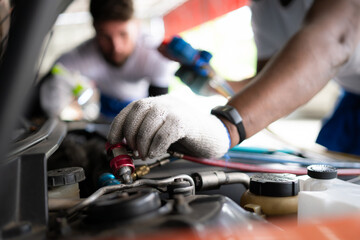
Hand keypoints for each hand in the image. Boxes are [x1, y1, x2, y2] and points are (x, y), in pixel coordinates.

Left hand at [108, 91, 229, 158]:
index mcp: (158, 103)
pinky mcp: (186, 121)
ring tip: (144, 154)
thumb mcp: (163, 132)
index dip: (118, 125)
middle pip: (138, 109)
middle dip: (130, 133)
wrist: (217, 135)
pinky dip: (156, 145)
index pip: (131, 108)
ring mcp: (176, 109)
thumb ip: (146, 135)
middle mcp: (166, 102)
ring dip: (141, 141)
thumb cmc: (188, 136)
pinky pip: (165, 132)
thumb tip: (124, 147)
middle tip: (132, 150)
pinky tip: (156, 153)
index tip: (112, 142)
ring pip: (149, 120)